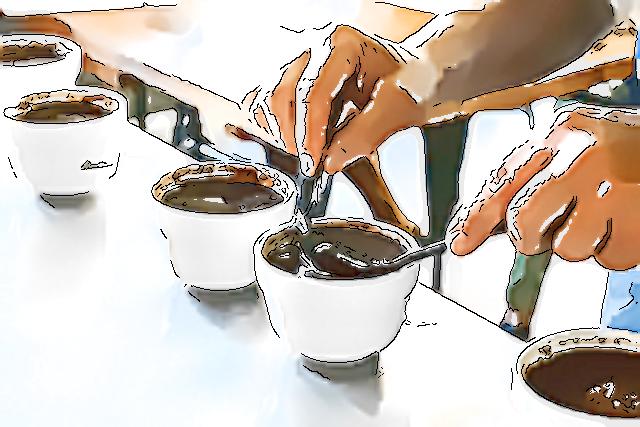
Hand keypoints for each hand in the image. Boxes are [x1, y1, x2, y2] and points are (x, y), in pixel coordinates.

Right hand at [263, 25, 436, 174]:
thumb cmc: (409, 86)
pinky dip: (273, 121)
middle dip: (294, 134)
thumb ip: (363, 135)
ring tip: (303, 153)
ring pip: (273, 94)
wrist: (412, 77)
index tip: (314, 160)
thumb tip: (330, 162)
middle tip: (308, 163)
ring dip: (282, 130)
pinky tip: (290, 139)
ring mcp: (305, 58)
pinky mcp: (297, 74)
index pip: (315, 92)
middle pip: (286, 92)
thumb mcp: (397, 111)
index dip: (311, 132)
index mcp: (345, 46)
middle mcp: (319, 45)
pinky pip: (270, 97)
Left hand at [449, 106, 639, 270]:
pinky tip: (623, 221)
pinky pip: (610, 259)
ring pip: (568, 249)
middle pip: (526, 225)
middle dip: (534, 236)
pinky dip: (615, 249)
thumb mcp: (567, 149)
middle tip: (557, 222)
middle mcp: (584, 156)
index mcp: (559, 134)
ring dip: (581, 242)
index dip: (476, 220)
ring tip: (601, 214)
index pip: (502, 185)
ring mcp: (615, 186)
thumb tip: (473, 232)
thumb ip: (520, 184)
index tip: (461, 244)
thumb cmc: (619, 148)